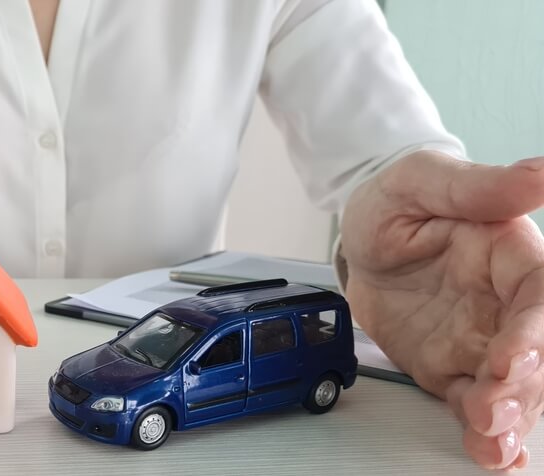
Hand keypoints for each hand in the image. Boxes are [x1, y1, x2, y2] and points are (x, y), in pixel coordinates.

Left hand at [341, 151, 543, 469]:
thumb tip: (540, 173)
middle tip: (494, 406)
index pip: (539, 296)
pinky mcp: (450, 366)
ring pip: (509, 386)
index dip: (534, 330)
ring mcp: (480, 340)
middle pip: (534, 352)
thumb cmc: (394, 200)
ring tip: (492, 440)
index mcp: (512, 257)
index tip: (514, 355)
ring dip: (507, 416)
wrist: (358, 234)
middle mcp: (505, 305)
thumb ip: (480, 186)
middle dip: (522, 385)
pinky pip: (471, 401)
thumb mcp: (425, 180)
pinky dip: (482, 430)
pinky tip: (490, 452)